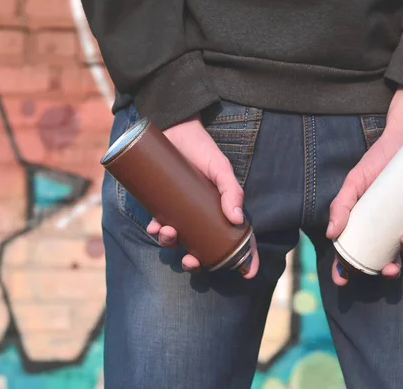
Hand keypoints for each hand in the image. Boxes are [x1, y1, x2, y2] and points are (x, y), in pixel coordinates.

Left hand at [145, 115, 259, 278]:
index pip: (239, 238)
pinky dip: (157, 229)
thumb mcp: (221, 168)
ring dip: (172, 244)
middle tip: (191, 262)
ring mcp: (182, 209)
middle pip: (204, 247)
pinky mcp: (163, 202)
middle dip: (197, 262)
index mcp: (222, 208)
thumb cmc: (201, 147)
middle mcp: (203, 213)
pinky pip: (160, 223)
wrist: (172, 128)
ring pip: (180, 238)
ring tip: (168, 232)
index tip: (248, 274)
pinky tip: (155, 225)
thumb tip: (236, 220)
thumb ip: (231, 191)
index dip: (245, 258)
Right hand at [326, 87, 402, 285]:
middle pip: (386, 256)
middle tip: (388, 269)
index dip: (346, 268)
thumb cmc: (375, 162)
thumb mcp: (353, 182)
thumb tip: (330, 234)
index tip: (342, 279)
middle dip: (388, 269)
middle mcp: (386, 225)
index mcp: (365, 223)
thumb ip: (340, 205)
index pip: (353, 252)